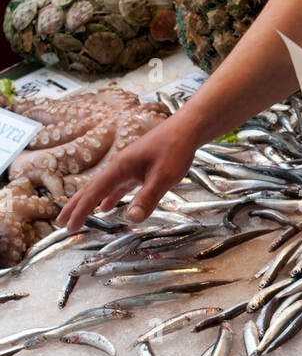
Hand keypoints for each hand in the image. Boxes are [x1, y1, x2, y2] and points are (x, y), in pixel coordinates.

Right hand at [55, 115, 199, 232]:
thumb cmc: (176, 148)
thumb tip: (131, 219)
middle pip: (91, 188)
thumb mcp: (164, 176)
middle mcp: (119, 166)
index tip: (69, 227)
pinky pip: (116, 186)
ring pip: (102, 188)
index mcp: (120, 167)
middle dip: (75, 206)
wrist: (187, 128)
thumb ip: (148, 197)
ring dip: (88, 203)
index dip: (81, 211)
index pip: (94, 192)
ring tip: (76, 216)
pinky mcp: (136, 168)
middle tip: (60, 223)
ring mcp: (127, 167)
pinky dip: (107, 197)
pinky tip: (106, 207)